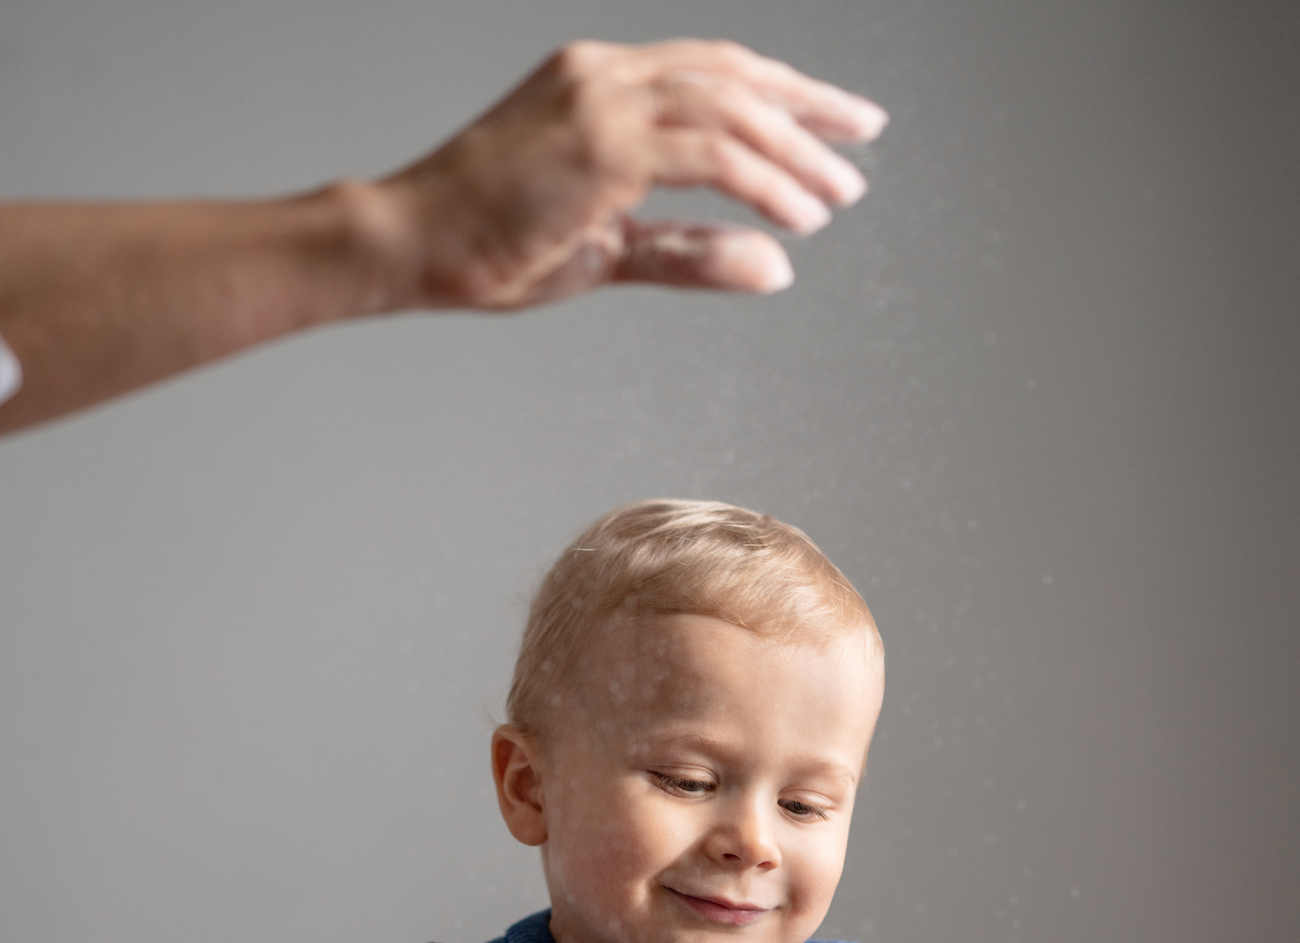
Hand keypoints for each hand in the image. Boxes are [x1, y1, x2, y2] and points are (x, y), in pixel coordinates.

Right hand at [374, 39, 888, 309]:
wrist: (409, 245)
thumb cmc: (490, 249)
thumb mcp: (611, 252)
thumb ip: (692, 254)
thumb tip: (776, 266)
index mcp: (601, 83)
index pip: (713, 72)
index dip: (782, 94)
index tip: (834, 123)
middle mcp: (605, 73)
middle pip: (734, 74)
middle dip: (808, 110)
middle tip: (863, 143)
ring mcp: (602, 99)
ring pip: (731, 108)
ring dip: (794, 152)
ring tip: (838, 193)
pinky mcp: (601, 141)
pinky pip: (709, 153)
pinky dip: (761, 184)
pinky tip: (797, 216)